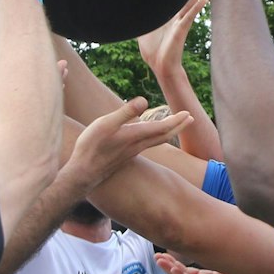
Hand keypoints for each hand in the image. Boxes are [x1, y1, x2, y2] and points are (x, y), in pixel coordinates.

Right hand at [60, 97, 191, 193]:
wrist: (83, 173)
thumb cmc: (92, 147)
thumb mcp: (106, 124)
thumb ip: (125, 112)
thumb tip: (145, 100)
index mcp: (135, 136)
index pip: (162, 128)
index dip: (176, 120)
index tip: (188, 113)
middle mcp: (137, 145)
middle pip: (164, 136)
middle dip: (178, 126)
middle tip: (190, 118)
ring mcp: (131, 151)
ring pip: (156, 141)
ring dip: (169, 132)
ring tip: (176, 126)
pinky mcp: (124, 155)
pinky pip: (147, 145)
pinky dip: (155, 138)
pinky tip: (150, 136)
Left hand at [137, 0, 206, 76]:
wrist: (160, 65)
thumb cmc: (152, 52)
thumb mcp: (141, 33)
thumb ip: (138, 23)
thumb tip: (126, 15)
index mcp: (165, 18)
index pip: (170, 1)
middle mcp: (175, 19)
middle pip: (182, 0)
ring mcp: (179, 23)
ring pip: (188, 5)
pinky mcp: (181, 29)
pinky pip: (190, 16)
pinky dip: (197, 7)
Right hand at [156, 253, 263, 273]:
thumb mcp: (230, 269)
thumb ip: (220, 259)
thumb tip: (215, 239)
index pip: (187, 269)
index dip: (176, 261)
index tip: (165, 251)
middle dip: (168, 265)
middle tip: (156, 255)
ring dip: (171, 271)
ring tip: (160, 262)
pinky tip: (174, 272)